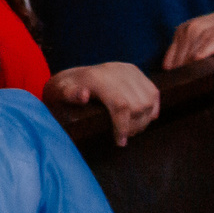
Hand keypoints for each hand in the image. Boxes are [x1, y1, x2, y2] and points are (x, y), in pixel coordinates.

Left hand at [43, 61, 162, 146]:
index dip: (124, 127)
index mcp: (97, 77)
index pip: (121, 105)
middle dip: (133, 126)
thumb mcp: (59, 93)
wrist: (72, 77)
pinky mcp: (136, 72)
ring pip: (148, 100)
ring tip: (131, 129)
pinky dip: (152, 108)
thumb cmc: (64, 91)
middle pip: (138, 105)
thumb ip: (69, 95)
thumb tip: (83, 96)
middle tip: (123, 137)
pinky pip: (153, 92)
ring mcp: (128, 70)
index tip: (120, 142)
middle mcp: (116, 71)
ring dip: (144, 119)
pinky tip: (144, 118)